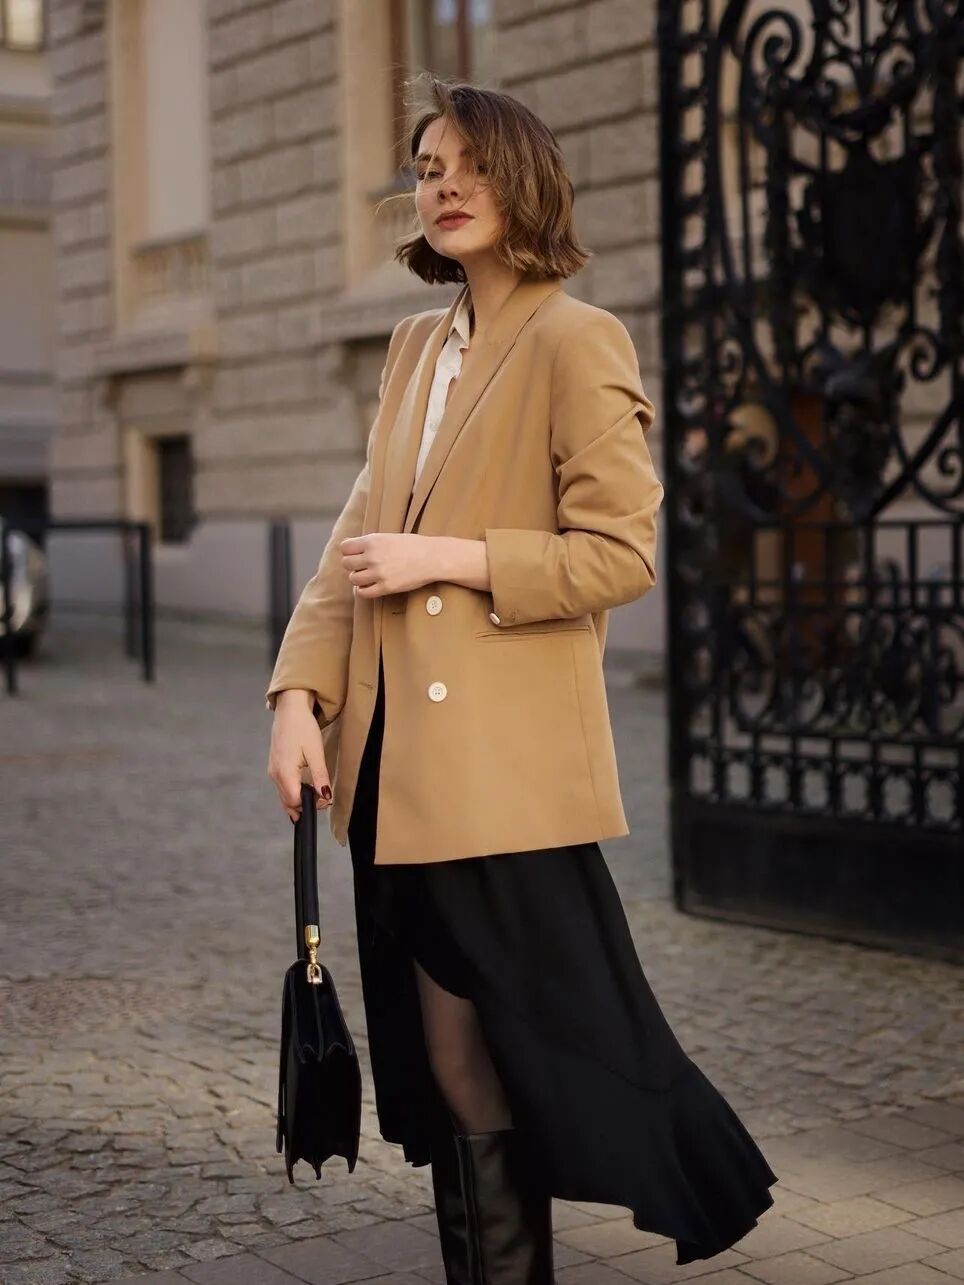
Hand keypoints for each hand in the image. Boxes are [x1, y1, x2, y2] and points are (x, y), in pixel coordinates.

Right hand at [267, 690, 331, 821]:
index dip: (312, 804)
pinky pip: (282, 787)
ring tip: (315, 790)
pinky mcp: (274, 766)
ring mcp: (272, 771)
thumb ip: (320, 777)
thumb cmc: (303, 728)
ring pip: (284, 796)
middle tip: (323, 796)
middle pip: (288, 802)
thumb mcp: (316, 753)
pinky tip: (304, 786)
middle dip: (305, 804)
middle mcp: (275, 774)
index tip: (326, 798)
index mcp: (284, 772)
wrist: (290, 710)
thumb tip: (326, 797)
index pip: (295, 801)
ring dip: (299, 799)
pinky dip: (293, 791)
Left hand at [340, 533, 438, 596]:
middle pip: (346, 563)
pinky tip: (370, 586)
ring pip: (353, 579)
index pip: (345, 547)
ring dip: (358, 578)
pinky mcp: (386, 587)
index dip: (348, 551)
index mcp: (372, 541)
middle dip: (352, 565)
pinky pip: (363, 593)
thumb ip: (370, 542)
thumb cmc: (412, 545)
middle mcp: (372, 557)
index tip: (355, 554)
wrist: (431, 558)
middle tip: (362, 566)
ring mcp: (378, 573)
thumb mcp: (388, 537)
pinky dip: (363, 590)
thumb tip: (350, 547)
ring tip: (368, 576)